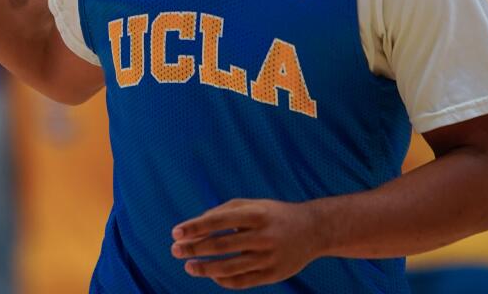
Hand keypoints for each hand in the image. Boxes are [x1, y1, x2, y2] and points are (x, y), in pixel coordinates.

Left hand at [170, 198, 323, 288]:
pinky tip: (211, 274)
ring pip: (229, 267)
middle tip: (174, 251)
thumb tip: (194, 228)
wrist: (312, 230)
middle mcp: (263, 235)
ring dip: (204, 268)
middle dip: (194, 249)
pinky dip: (223, 280)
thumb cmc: (272, 215)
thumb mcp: (251, 205)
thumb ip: (222, 212)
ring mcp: (269, 257)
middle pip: (221, 245)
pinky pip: (242, 281)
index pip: (218, 221)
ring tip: (188, 266)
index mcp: (255, 214)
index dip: (195, 228)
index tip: (175, 233)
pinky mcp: (274, 274)